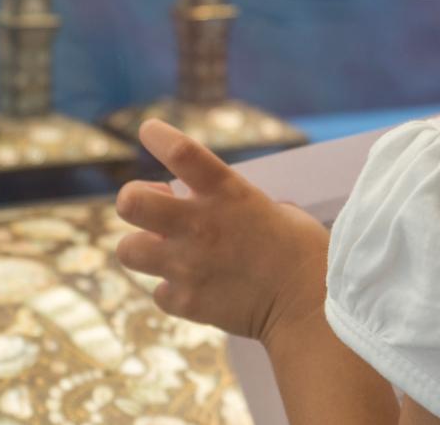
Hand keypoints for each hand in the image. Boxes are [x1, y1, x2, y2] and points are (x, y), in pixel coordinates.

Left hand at [114, 120, 331, 346]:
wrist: (311, 308)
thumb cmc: (303, 253)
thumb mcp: (273, 209)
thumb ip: (235, 202)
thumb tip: (209, 203)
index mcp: (228, 193)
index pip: (180, 151)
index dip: (157, 136)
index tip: (148, 131)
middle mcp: (200, 225)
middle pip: (131, 202)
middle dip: (132, 200)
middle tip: (150, 207)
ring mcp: (189, 265)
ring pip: (128, 250)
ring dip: (142, 248)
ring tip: (164, 251)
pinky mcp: (188, 302)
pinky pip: (159, 292)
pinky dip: (171, 291)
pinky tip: (192, 288)